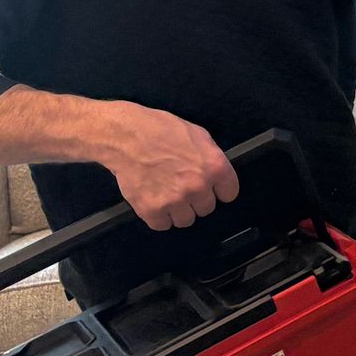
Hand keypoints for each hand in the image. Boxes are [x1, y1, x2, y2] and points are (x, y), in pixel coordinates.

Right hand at [101, 104, 241, 231]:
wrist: (126, 136)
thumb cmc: (161, 130)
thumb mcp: (197, 135)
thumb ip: (211, 157)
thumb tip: (216, 175)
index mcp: (214, 167)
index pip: (229, 193)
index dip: (218, 190)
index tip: (210, 188)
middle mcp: (198, 187)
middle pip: (206, 209)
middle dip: (196, 199)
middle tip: (181, 186)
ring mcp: (175, 201)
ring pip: (186, 220)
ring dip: (178, 211)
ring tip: (167, 194)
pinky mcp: (152, 211)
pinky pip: (162, 225)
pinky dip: (158, 216)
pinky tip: (154, 200)